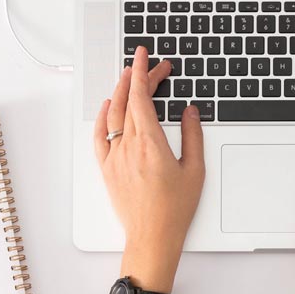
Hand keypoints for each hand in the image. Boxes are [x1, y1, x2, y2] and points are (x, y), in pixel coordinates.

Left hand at [94, 47, 204, 290]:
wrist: (152, 236)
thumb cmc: (174, 209)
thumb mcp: (194, 169)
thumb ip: (193, 136)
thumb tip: (189, 112)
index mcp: (150, 143)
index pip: (141, 97)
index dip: (143, 73)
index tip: (145, 57)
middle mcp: (128, 147)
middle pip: (128, 101)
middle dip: (138, 78)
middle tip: (150, 66)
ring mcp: (114, 157)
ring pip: (112, 115)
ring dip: (120, 92)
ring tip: (128, 77)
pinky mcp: (107, 169)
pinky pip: (99, 136)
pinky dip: (103, 117)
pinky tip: (108, 107)